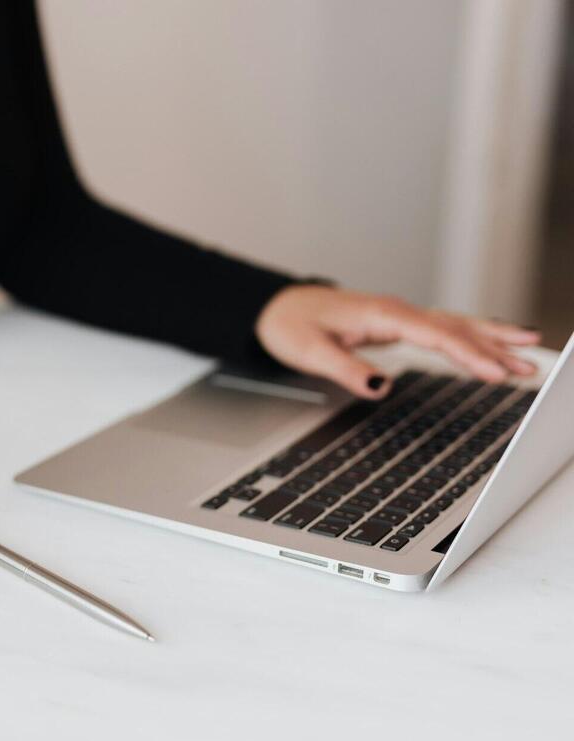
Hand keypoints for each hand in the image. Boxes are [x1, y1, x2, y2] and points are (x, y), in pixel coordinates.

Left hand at [255, 285, 539, 399]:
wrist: (275, 307)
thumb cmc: (289, 325)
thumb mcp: (309, 352)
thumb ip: (345, 369)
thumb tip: (380, 386)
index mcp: (380, 314)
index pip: (434, 335)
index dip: (467, 354)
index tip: (494, 372)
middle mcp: (395, 311)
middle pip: (454, 328)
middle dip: (494, 347)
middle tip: (529, 367)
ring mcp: (398, 316)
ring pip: (453, 325)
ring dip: (490, 339)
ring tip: (528, 352)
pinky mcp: (396, 324)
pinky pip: (442, 328)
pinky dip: (471, 334)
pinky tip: (492, 341)